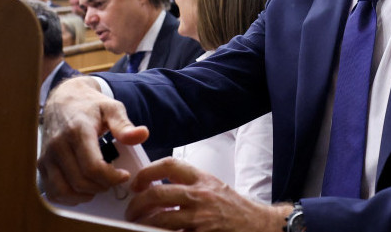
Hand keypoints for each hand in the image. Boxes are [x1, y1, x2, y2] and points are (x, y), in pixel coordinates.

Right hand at [38, 76, 149, 204]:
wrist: (63, 99)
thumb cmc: (90, 105)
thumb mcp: (111, 108)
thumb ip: (125, 124)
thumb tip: (142, 135)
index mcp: (77, 131)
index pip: (93, 166)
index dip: (111, 177)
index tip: (124, 176)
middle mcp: (58, 145)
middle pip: (80, 181)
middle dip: (102, 186)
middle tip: (114, 180)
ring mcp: (47, 156)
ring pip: (64, 190)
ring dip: (85, 194)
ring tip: (100, 185)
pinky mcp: (41, 164)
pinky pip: (52, 190)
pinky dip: (68, 197)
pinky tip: (82, 190)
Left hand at [126, 157, 290, 231]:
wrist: (259, 226)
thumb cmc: (236, 209)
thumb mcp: (215, 187)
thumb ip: (190, 186)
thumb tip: (160, 191)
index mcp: (203, 180)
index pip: (169, 165)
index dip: (147, 172)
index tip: (137, 183)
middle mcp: (201, 196)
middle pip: (157, 194)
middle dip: (137, 204)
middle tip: (131, 212)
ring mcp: (200, 218)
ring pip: (160, 219)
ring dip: (143, 225)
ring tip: (138, 227)